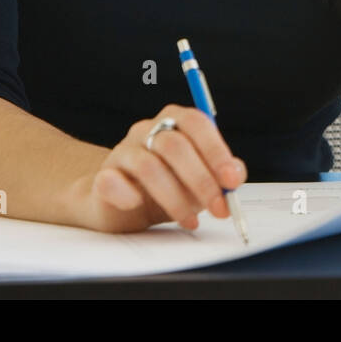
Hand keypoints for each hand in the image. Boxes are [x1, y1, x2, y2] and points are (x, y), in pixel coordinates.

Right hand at [69, 105, 246, 233]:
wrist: (121, 206)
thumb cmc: (168, 187)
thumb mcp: (200, 180)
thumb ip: (221, 175)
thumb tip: (236, 175)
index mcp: (175, 121)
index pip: (198, 123)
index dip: (216, 151)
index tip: (231, 180)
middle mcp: (147, 130)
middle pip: (175, 146)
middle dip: (201, 180)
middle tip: (217, 208)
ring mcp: (122, 151)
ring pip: (149, 166)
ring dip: (175, 197)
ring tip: (190, 220)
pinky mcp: (104, 177)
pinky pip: (112, 181)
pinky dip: (129, 196)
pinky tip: (141, 207)